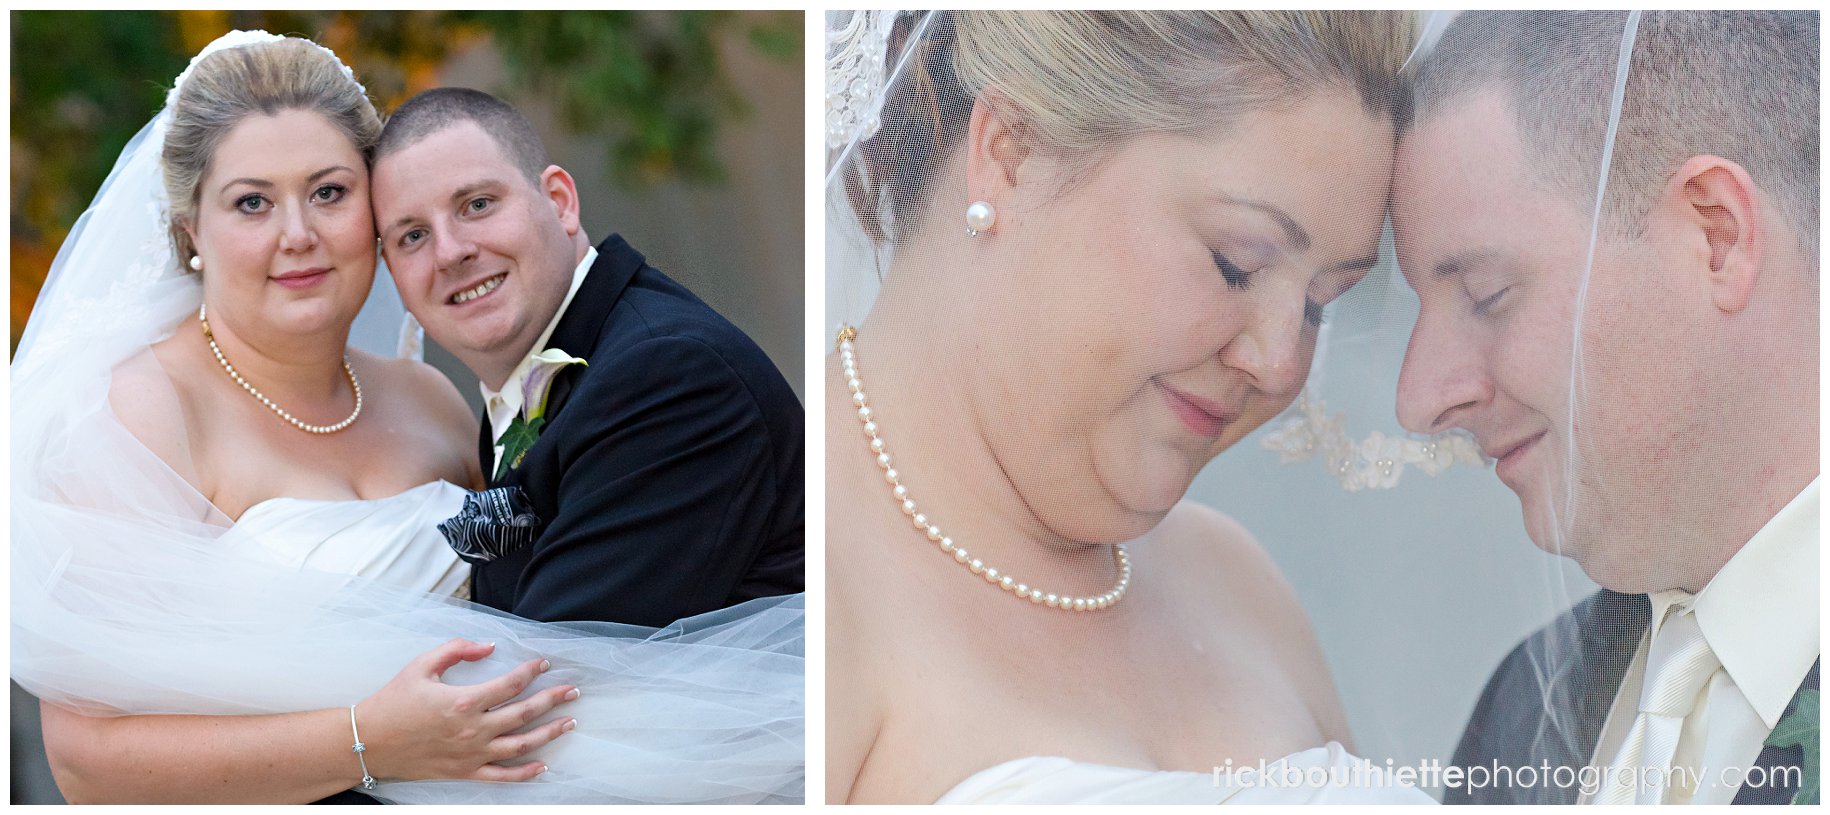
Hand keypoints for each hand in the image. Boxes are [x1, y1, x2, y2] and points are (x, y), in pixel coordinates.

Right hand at [353, 639, 578, 782]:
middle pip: (525, 713)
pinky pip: (502, 776)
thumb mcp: (422, 666)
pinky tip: (543, 765)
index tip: (545, 662)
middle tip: (574, 691)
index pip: (511, 684)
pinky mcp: (464, 772)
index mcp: (463, 701)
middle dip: (553, 700)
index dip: (532, 671)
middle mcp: (472, 730)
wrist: (368, 741)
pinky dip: (525, 773)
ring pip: (521, 745)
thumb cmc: (393, 701)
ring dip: (550, 733)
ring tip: (570, 722)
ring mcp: (471, 754)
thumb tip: (488, 645)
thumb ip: (457, 650)